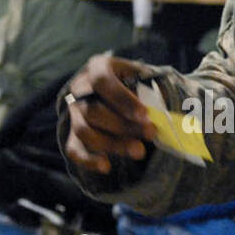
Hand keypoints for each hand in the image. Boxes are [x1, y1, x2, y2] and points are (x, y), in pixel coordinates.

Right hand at [62, 55, 156, 175]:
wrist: (122, 95)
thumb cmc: (138, 84)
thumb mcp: (146, 78)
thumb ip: (152, 90)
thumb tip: (162, 109)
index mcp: (98, 67)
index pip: (102, 81)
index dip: (123, 99)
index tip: (145, 115)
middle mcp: (80, 89)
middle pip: (93, 110)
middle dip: (124, 126)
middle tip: (151, 134)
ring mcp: (74, 113)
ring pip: (84, 131)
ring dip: (112, 144)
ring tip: (139, 151)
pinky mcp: (72, 134)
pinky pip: (73, 149)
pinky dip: (88, 160)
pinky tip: (106, 167)